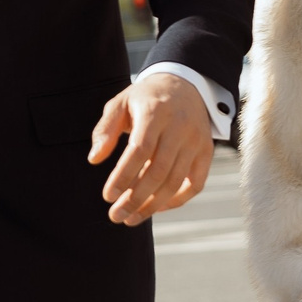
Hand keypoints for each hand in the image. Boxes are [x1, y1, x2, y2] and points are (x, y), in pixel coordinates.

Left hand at [89, 73, 213, 224]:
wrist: (186, 84)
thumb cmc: (146, 98)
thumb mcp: (120, 103)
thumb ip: (105, 130)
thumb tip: (94, 159)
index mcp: (156, 112)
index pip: (140, 150)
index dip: (123, 176)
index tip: (108, 196)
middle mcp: (180, 127)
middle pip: (158, 171)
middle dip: (135, 199)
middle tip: (115, 215)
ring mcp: (196, 141)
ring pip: (176, 182)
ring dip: (152, 206)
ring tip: (131, 218)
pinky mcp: (206, 151)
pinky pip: (195, 184)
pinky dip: (177, 201)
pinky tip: (156, 208)